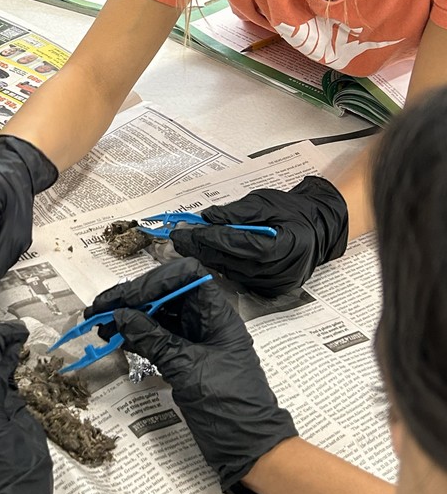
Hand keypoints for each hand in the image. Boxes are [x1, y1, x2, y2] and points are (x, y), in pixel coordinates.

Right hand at [86, 258, 296, 493]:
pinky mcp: (185, 358)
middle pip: (166, 294)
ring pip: (159, 316)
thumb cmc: (228, 404)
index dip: (154, 280)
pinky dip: (136, 337)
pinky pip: (157, 337)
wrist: (248, 447)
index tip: (126, 297)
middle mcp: (205, 320)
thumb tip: (120, 316)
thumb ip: (153, 339)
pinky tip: (116, 339)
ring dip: (129, 318)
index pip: (185, 276)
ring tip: (101, 327)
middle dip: (133, 299)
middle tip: (100, 311)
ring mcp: (195, 339)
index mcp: (216, 313)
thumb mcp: (186, 368)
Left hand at [170, 176, 347, 294]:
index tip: (186, 231)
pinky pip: (240, 280)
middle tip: (178, 239)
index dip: (209, 238)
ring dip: (209, 258)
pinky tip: (209, 255)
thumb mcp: (265, 202)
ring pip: (232, 273)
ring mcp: (275, 284)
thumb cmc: (291, 212)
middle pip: (230, 262)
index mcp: (282, 245)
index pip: (237, 244)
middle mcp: (279, 270)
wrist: (317, 229)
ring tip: (188, 245)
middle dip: (201, 249)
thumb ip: (236, 212)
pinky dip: (223, 267)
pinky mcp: (271, 291)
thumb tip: (207, 218)